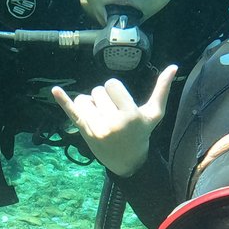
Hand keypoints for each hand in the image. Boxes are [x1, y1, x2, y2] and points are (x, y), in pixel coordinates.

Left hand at [52, 64, 176, 177]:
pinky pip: (71, 113)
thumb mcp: (154, 114)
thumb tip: (174, 67)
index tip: (121, 104)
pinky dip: (63, 101)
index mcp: (129, 115)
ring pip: (84, 98)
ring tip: (101, 117)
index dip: (115, 91)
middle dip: (104, 99)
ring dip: (90, 104)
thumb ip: (162, 90)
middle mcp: (111, 122)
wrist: (128, 162)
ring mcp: (96, 128)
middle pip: (97, 91)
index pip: (111, 85)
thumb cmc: (142, 134)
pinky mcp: (84, 132)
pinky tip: (54, 90)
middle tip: (113, 115)